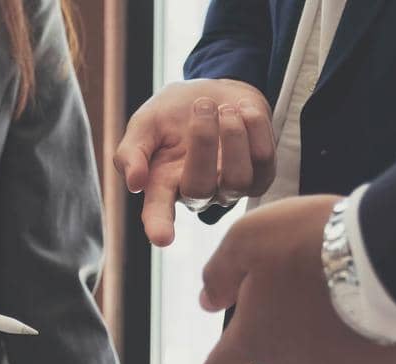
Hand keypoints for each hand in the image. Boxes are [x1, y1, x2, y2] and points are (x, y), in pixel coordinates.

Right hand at [114, 79, 275, 246]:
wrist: (212, 92)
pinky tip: (244, 111)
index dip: (159, 225)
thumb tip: (134, 183)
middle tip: (202, 106)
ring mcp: (230, 188)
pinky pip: (263, 160)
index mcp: (162, 184)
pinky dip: (256, 128)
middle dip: (203, 142)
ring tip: (224, 107)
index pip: (158, 212)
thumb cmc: (171, 115)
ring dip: (233, 136)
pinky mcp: (260, 175)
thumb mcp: (144, 125)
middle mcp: (197, 193)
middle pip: (201, 189)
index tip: (162, 238)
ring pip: (238, 179)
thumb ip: (131, 152)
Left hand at [194, 195, 395, 363]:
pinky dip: (367, 331)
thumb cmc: (316, 244)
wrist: (388, 257)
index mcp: (254, 336)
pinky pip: (366, 351)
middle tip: (311, 276)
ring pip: (325, 349)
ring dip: (329, 324)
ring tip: (347, 284)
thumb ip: (220, 271)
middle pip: (281, 345)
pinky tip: (374, 304)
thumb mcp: (248, 238)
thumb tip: (208, 299)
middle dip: (290, 318)